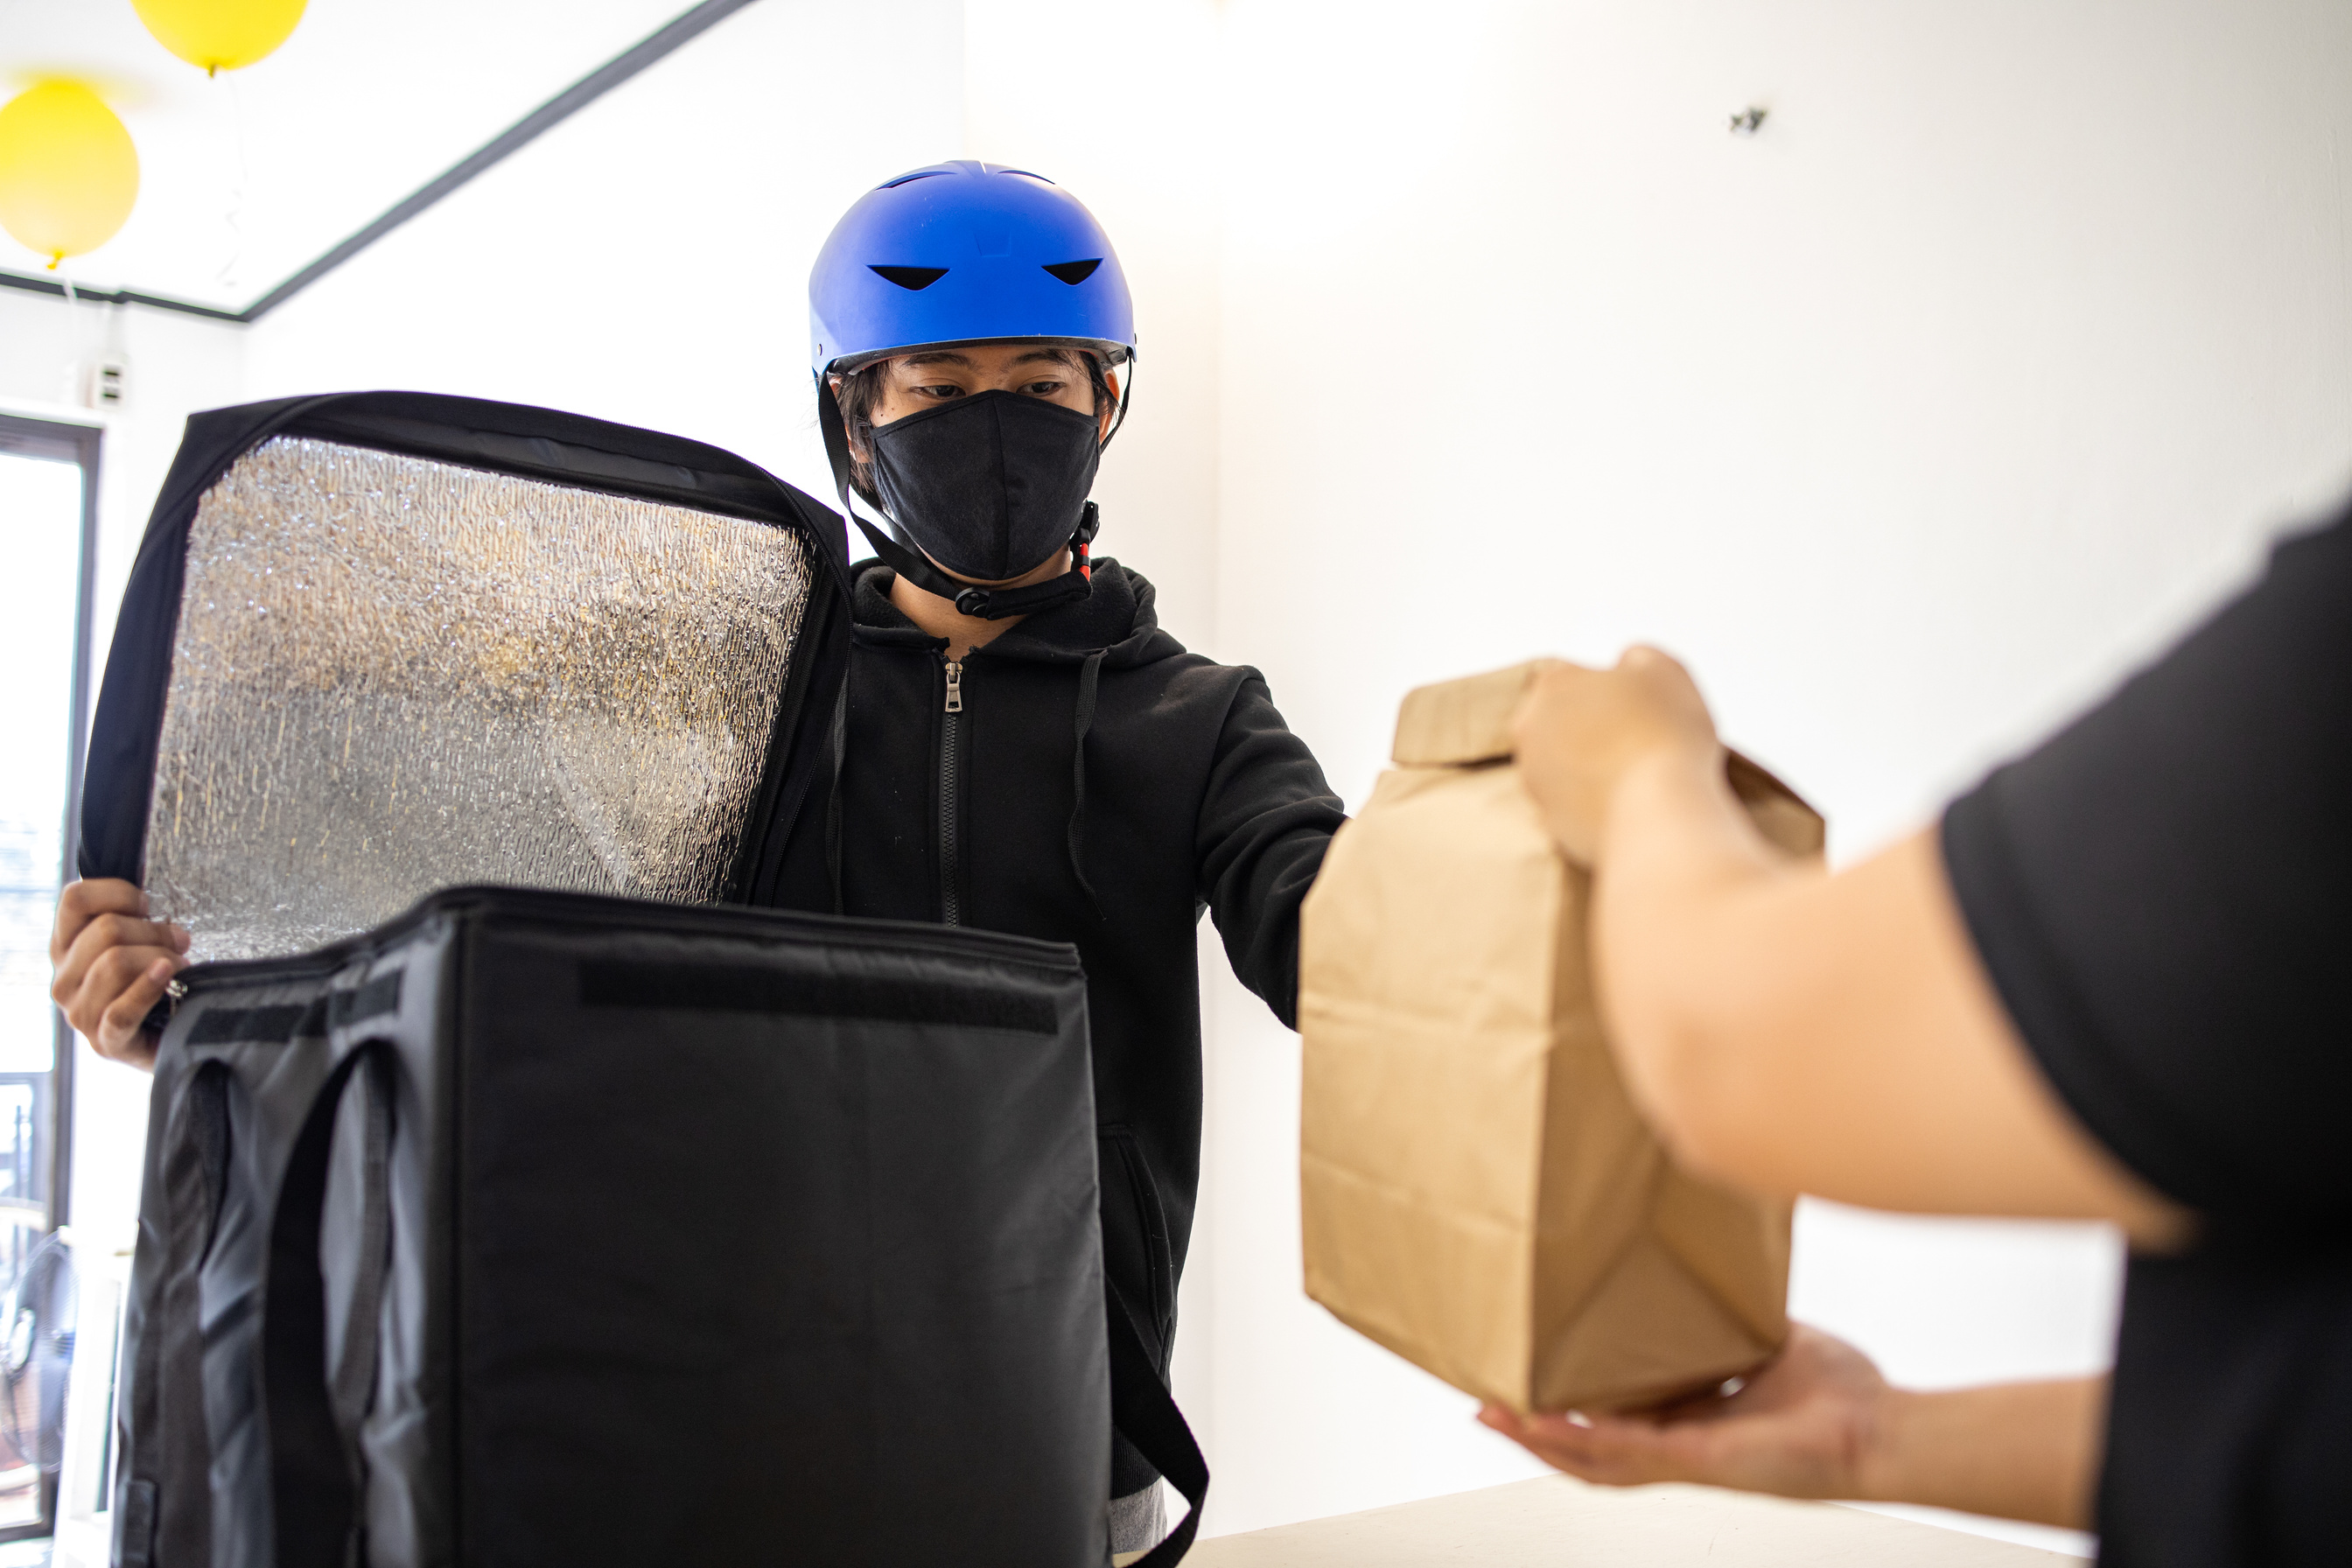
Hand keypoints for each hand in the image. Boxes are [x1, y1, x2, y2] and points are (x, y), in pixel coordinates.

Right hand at [50, 879, 187, 1070]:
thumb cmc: (154, 984)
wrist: (168, 1039)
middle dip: (154, 930)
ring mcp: (79, 1013)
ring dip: (160, 957)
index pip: (74, 899)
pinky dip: (148, 988)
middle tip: (180, 940)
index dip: (117, 893)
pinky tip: (168, 974)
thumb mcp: (135, 945)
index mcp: (65, 948)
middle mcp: (63, 980)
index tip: (147, 905)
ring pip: (115, 962)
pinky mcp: (105, 1042)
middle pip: (106, 930)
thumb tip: (155, 908)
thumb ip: (134, 921)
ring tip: (182, 964)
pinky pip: (121, 1010)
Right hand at [1478, 1325, 1892, 1500]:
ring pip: (1594, 1462)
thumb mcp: (1769, 1340)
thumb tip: (1710, 1269)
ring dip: (1541, 1440)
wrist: (1882, 1430)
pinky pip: (1629, 1454)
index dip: (1566, 1412)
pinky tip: (1546, 1424)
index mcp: (1692, 1424)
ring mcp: (1688, 1460)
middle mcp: (1682, 1449)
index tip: (1523, 1385)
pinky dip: (1583, 1441)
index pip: (1613, 1425)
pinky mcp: (1701, 1460)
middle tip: (1484, 1405)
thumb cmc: (1843, 1397)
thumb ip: (1732, 1317)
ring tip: (1495, 1414)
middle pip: (1588, 1452)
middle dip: (1533, 1431)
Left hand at [1510, 648, 1718, 863]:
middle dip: (1594, 728)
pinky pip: (1577, 806)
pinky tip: (1629, 804)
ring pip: (1566, 765)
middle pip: (1564, 721)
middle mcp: (1530, 729)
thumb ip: (1638, 658)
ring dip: (1593, 766)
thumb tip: (1625, 667)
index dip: (1614, 692)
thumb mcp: (1664, 669)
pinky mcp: (1549, 821)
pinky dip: (1597, 804)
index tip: (1643, 711)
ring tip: (1637, 775)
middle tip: (1640, 742)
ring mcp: (1535, 778)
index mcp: (1552, 685)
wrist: (1660, 811)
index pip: (1577, 678)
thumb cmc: (1666, 732)